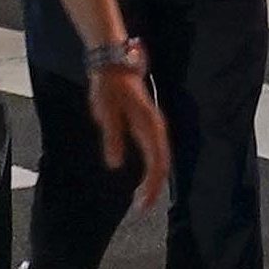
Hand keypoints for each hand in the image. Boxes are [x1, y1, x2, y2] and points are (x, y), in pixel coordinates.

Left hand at [84, 48, 168, 202]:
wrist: (114, 60)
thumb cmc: (109, 85)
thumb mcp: (105, 112)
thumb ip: (112, 138)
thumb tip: (114, 165)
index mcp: (149, 126)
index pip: (157, 164)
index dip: (152, 187)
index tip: (143, 205)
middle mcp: (156, 128)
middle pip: (162, 164)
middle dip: (155, 187)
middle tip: (143, 208)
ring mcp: (154, 126)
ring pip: (161, 158)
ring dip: (154, 179)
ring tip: (144, 198)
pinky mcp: (147, 124)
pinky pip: (155, 151)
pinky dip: (152, 167)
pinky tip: (145, 177)